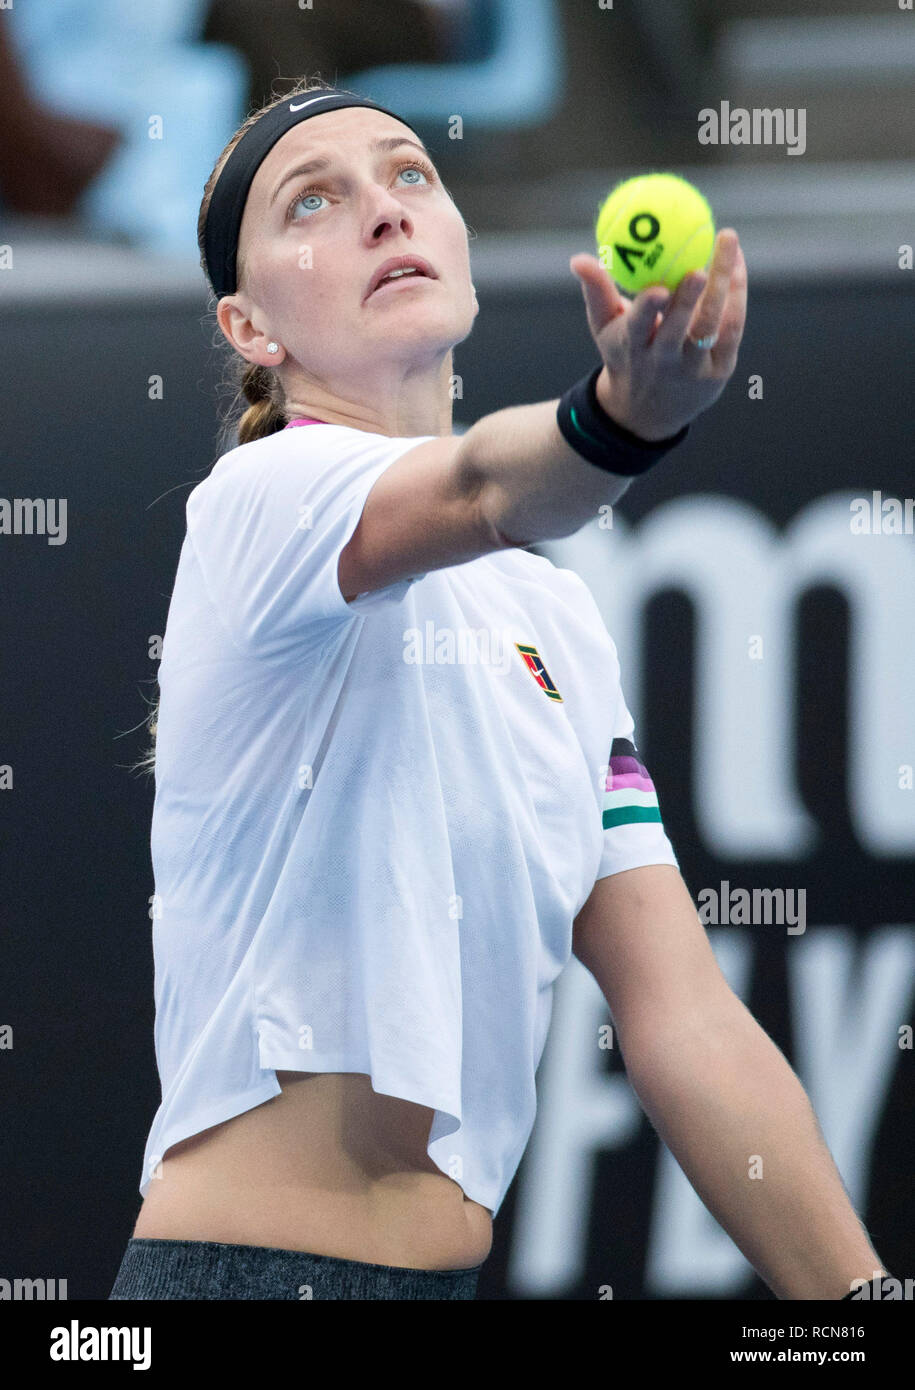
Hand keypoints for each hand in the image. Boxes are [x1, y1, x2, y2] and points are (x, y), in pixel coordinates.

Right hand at [569, 228, 746, 441]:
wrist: (648, 412)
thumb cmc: (625, 355)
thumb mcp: (604, 329)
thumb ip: (596, 291)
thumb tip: (578, 258)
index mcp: (633, 348)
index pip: (639, 328)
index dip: (648, 310)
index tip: (658, 288)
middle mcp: (664, 361)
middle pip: (680, 326)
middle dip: (690, 297)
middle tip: (700, 265)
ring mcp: (694, 368)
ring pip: (711, 325)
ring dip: (723, 285)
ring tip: (728, 242)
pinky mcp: (720, 371)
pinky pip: (732, 329)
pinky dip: (736, 296)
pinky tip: (737, 266)